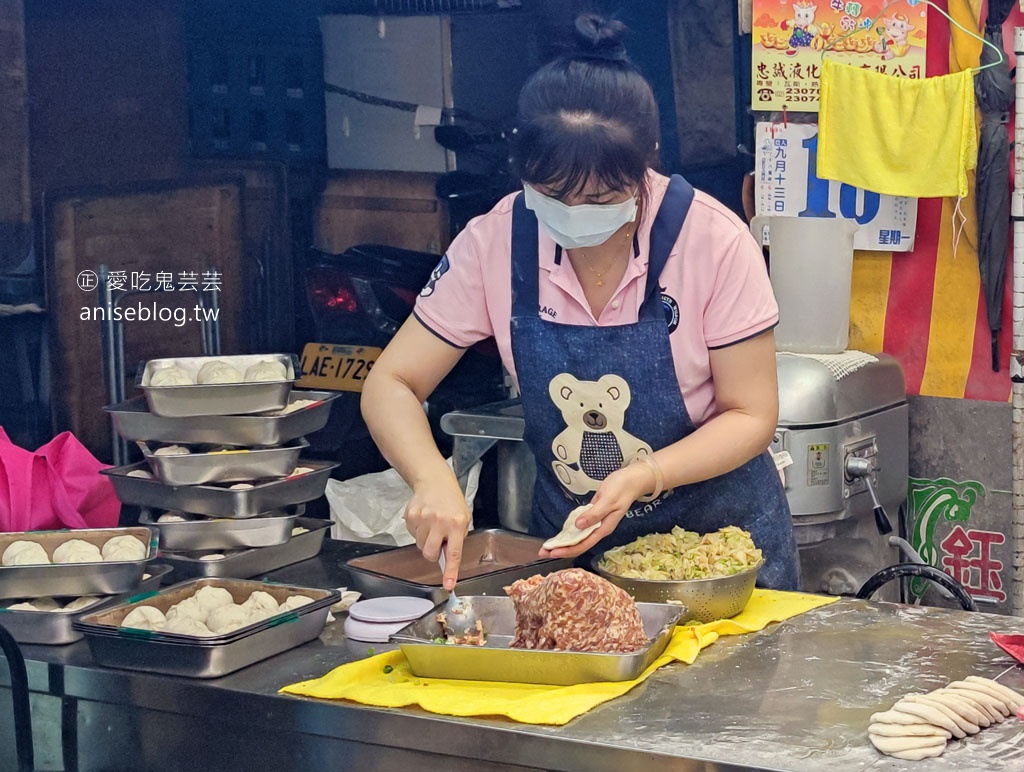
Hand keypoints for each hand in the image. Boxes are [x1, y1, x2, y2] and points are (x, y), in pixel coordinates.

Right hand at [404, 476, 469, 590]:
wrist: (434, 481)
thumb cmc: (452, 502)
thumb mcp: (463, 518)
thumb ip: (457, 537)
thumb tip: (446, 558)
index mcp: (457, 524)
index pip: (454, 553)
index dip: (450, 571)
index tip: (448, 585)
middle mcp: (440, 522)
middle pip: (430, 553)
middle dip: (432, 553)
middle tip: (437, 543)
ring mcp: (424, 518)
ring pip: (420, 545)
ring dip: (426, 540)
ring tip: (432, 524)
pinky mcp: (411, 515)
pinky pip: (412, 534)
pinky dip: (418, 530)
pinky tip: (424, 518)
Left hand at [537, 461, 654, 559]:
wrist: (632, 479)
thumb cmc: (621, 488)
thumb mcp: (608, 500)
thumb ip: (594, 514)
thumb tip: (578, 526)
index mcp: (603, 528)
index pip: (583, 544)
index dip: (567, 550)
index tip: (552, 552)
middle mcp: (599, 529)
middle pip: (578, 544)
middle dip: (561, 550)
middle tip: (543, 552)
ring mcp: (596, 523)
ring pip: (578, 537)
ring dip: (563, 542)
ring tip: (548, 546)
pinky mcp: (594, 515)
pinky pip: (579, 528)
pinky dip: (569, 532)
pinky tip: (560, 534)